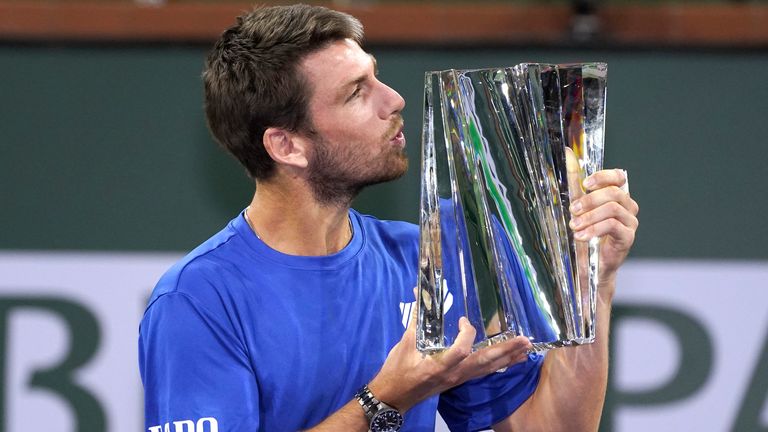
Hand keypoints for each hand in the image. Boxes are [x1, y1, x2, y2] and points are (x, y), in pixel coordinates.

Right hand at [368, 315, 530, 412]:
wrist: (394, 396)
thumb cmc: (397, 370)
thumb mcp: (404, 344)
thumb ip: (416, 319)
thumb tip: (421, 294)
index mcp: (439, 365)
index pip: (462, 350)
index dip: (467, 333)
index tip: (464, 320)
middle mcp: (454, 374)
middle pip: (485, 362)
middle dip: (506, 350)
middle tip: (525, 340)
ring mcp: (458, 379)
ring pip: (488, 369)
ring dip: (508, 358)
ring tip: (526, 349)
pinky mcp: (459, 381)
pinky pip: (483, 373)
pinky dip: (498, 365)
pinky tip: (510, 360)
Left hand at [568, 168, 638, 293]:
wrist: (589, 266)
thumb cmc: (584, 233)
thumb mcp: (577, 207)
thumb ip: (575, 182)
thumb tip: (568, 153)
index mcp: (616, 196)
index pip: (619, 177)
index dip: (603, 177)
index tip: (585, 184)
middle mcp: (627, 207)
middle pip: (614, 192)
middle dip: (590, 199)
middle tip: (573, 209)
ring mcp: (630, 222)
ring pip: (613, 208)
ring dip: (590, 216)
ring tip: (574, 226)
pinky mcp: (628, 238)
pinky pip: (613, 226)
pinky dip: (594, 229)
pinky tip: (581, 236)